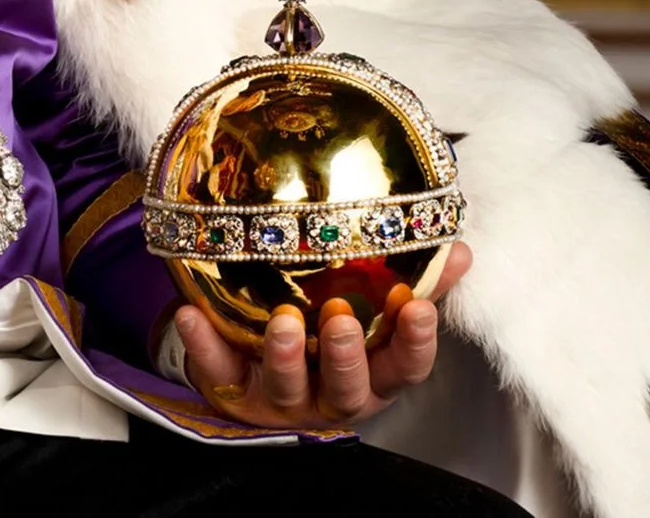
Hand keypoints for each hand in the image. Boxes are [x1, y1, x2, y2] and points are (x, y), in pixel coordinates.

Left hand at [173, 240, 471, 428]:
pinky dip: (203, 346)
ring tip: (284, 320)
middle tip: (340, 320)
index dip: (414, 343)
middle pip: (347, 388)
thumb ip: (416, 282)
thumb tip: (459, 249)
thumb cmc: (330, 331)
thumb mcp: (376, 314)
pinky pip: (217, 371)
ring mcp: (283, 398)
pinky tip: (190, 315)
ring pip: (288, 388)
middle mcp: (332, 394)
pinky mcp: (233, 391)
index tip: (415, 307)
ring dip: (285, 355)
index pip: (404, 367)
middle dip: (346, 356)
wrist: (259, 362)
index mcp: (372, 375)